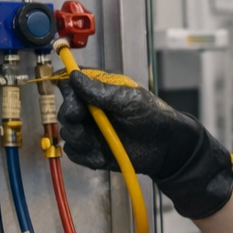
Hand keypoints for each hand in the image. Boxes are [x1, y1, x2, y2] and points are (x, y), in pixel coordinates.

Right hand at [57, 68, 232, 219]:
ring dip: (79, 138)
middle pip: (65, 110)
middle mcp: (90, 110)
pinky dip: (85, 156)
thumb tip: (75, 75)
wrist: (167, 146)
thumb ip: (102, 91)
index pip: (71, 84)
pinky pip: (76, 154)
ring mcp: (91, 131)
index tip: (71, 96)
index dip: (66, 88)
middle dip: (70, 116)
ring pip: (68, 133)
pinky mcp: (92, 151)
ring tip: (97, 143)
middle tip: (80, 119)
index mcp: (98, 91)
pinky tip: (101, 157)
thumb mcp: (130, 99)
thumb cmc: (153, 116)